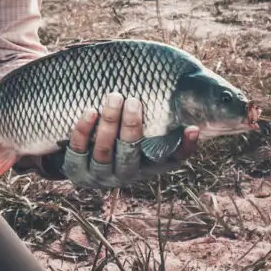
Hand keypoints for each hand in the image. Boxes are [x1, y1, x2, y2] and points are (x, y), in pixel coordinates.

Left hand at [60, 92, 199, 188]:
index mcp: (148, 166)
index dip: (185, 147)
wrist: (83, 159)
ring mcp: (100, 174)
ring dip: (109, 123)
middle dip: (132, 127)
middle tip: (133, 101)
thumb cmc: (121, 135)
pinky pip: (79, 150)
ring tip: (114, 97)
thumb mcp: (142, 130)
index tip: (193, 128)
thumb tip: (188, 96)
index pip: (172, 160)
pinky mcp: (77, 169)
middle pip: (131, 153)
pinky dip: (84, 131)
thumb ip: (161, 116)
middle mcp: (127, 174)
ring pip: (104, 151)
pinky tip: (90, 111)